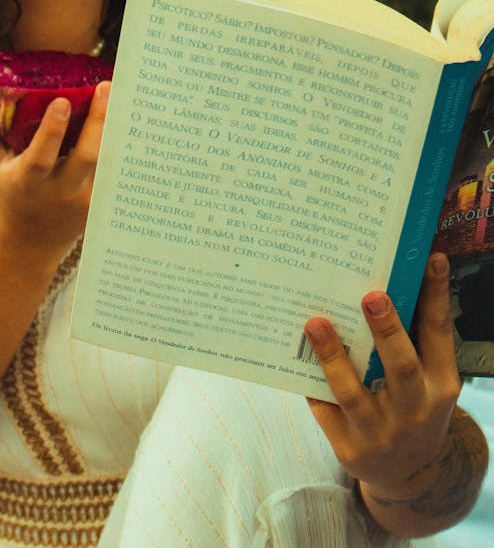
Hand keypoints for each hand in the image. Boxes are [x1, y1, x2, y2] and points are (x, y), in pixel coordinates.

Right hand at [0, 70, 109, 256]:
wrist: (31, 241)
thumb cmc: (9, 189)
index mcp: (27, 180)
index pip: (41, 157)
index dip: (52, 130)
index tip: (62, 101)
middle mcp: (58, 191)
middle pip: (85, 157)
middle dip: (97, 122)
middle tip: (104, 86)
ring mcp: (83, 199)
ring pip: (106, 162)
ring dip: (115, 128)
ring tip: (122, 93)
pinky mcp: (101, 201)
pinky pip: (114, 168)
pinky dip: (121, 142)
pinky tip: (129, 115)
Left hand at [304, 254, 485, 535]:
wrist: (409, 476)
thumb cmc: (415, 407)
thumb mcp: (430, 381)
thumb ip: (414, 341)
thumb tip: (390, 278)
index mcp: (440, 386)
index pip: (440, 335)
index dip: (436, 295)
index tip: (431, 259)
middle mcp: (415, 411)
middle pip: (401, 367)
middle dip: (387, 330)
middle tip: (371, 295)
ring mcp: (381, 433)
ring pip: (353, 391)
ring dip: (332, 355)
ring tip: (315, 322)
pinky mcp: (349, 448)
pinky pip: (324, 410)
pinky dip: (311, 382)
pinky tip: (295, 355)